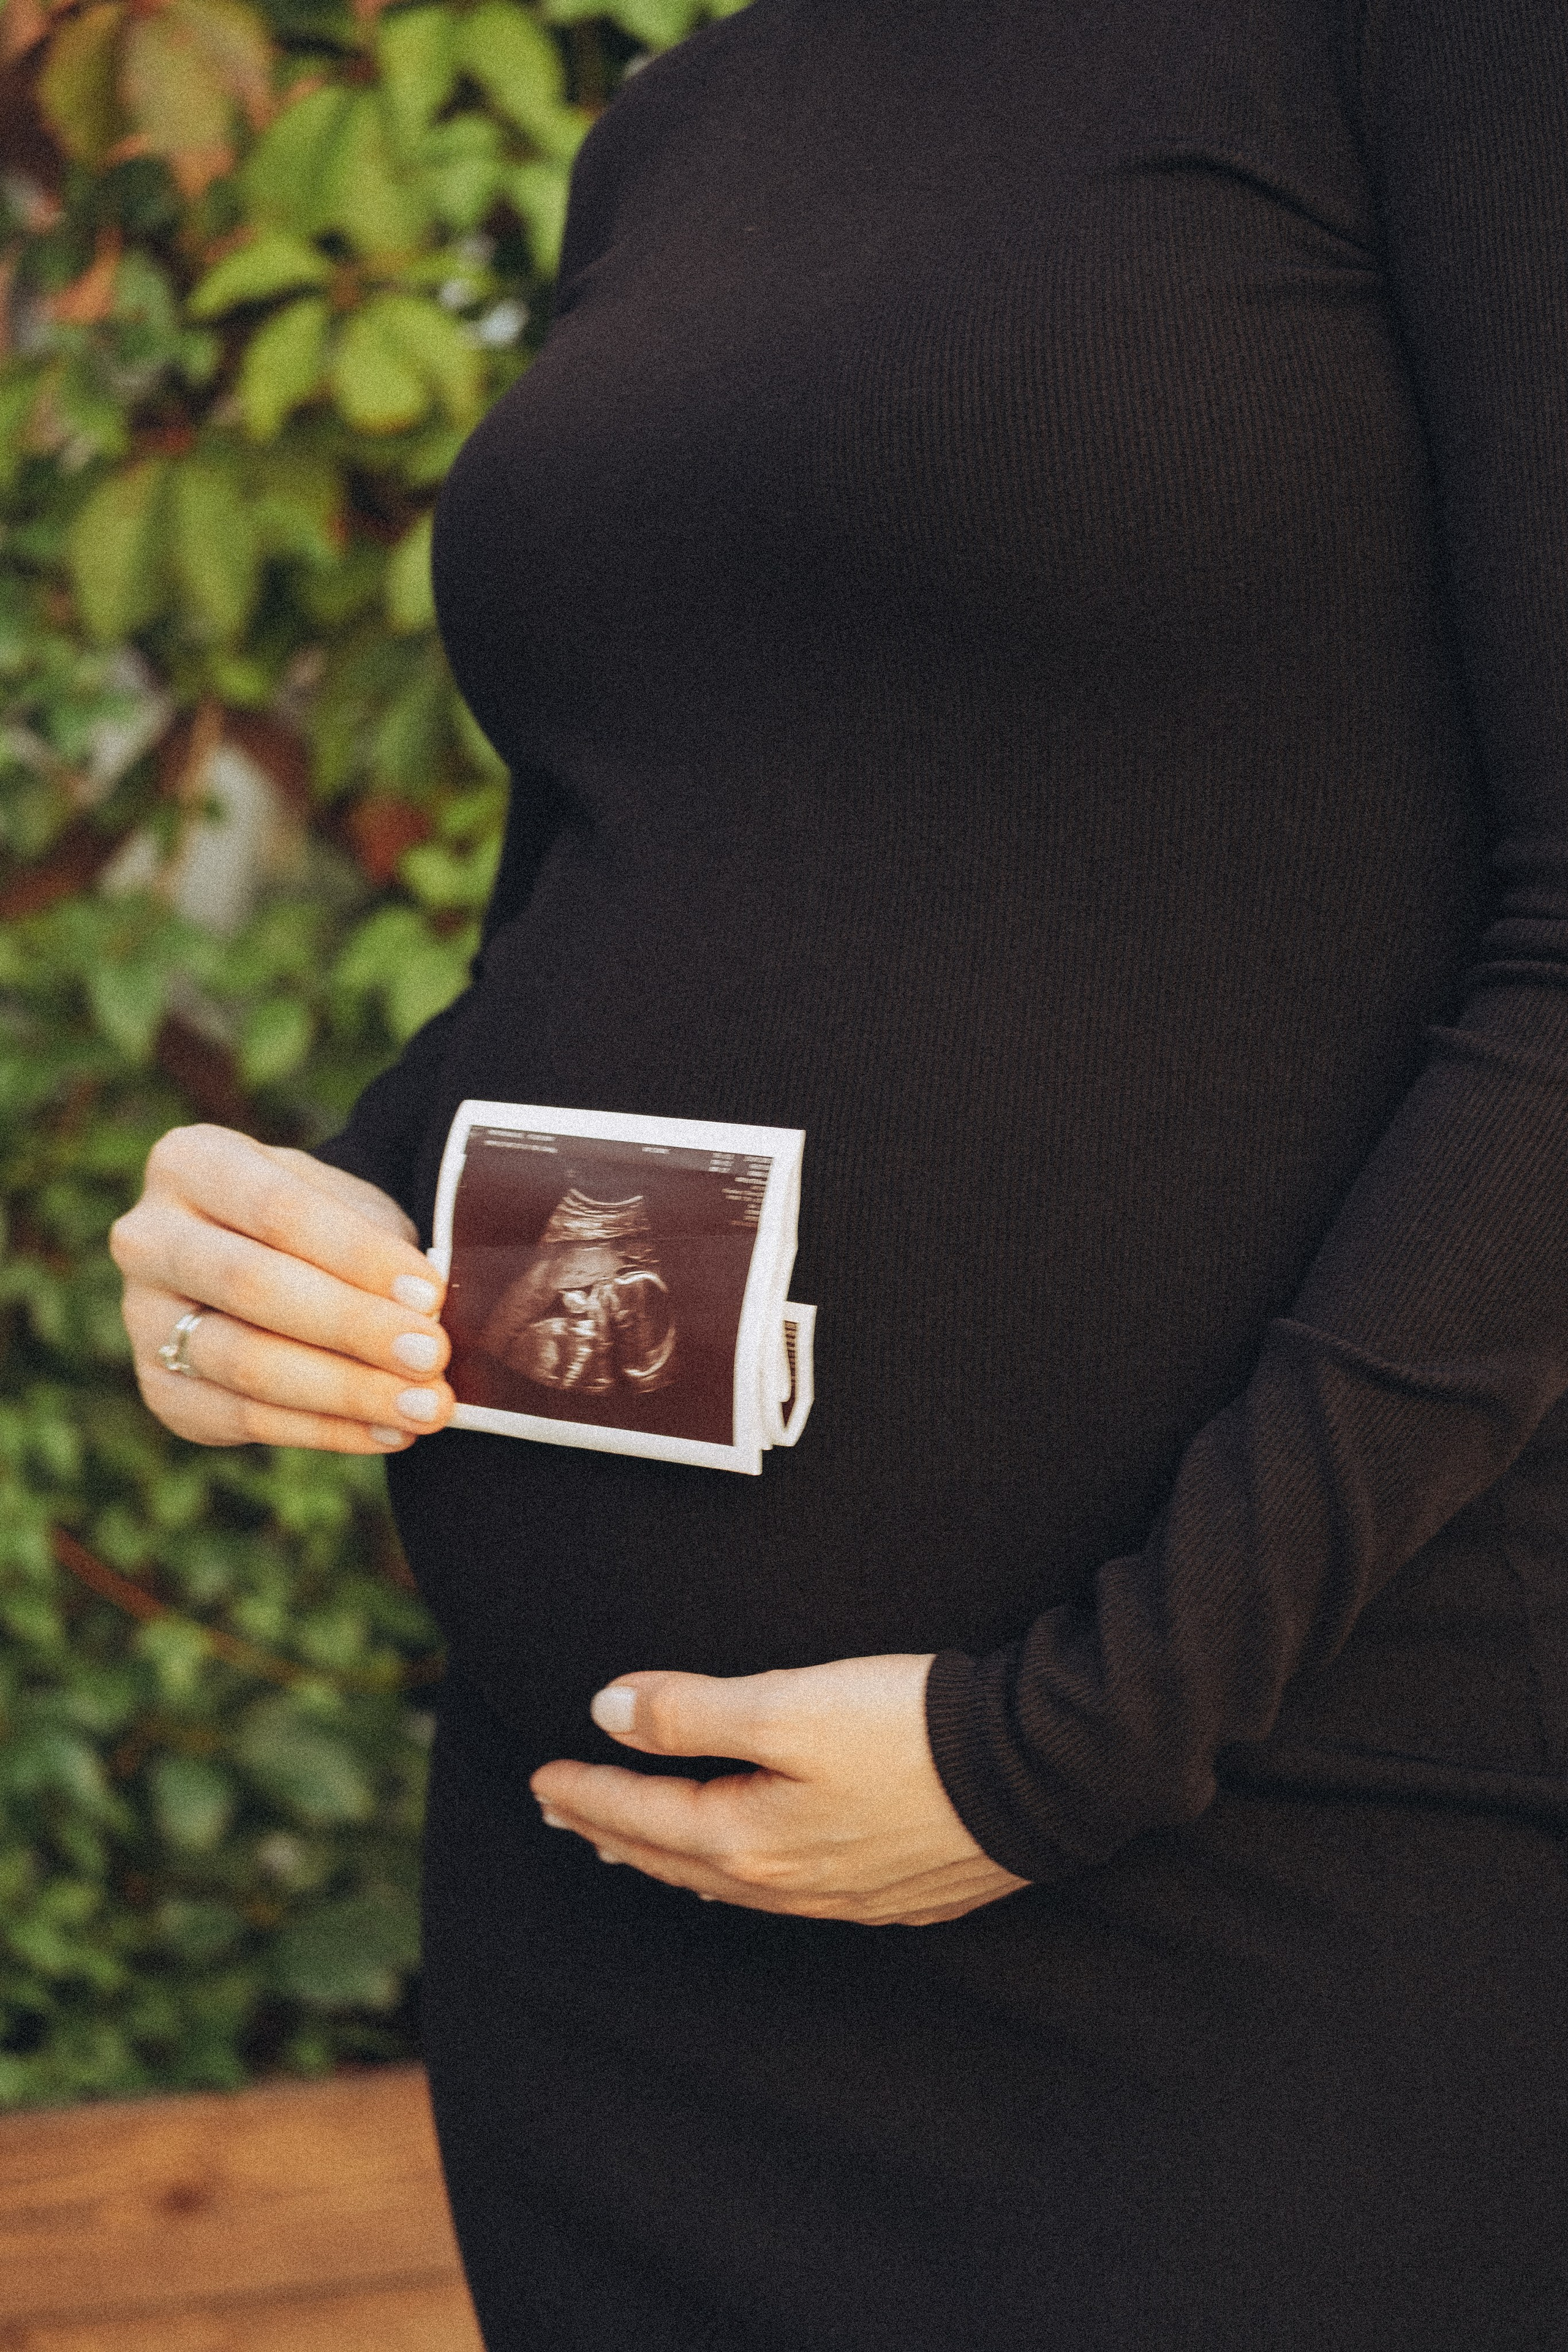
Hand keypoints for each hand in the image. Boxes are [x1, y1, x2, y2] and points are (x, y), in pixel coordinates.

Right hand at [111, 1124, 454, 1453]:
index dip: (357, 1255)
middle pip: (252, 1285)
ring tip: (425, 1406)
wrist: (270, 1262)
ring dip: (346, 1391)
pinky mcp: (161, 1390)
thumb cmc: (319, 1226)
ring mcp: (143, 1318)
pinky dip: (326, 1431)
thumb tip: (426, 1313)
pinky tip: (389, 1432)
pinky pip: (244, 1419)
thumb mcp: (347, 1206)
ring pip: (245, 1362)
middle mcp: (148, 1238)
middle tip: (431, 1355)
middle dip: (353, 1326)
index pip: (277, 1209)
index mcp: (191, 1163)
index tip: (430, 1294)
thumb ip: (377, 1247)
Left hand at [530, 1653, 1029, 1925]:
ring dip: (669, 1858)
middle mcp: (789, 1882)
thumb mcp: (789, 1704)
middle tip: (566, 1810)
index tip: (543, 1775)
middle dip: (613, 1831)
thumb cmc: (912, 1732)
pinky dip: (737, 1874)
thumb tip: (608, 1712)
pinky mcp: (891, 1889)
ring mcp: (842, 1895)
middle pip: (676, 1859)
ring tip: (631, 1843)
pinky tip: (743, 1864)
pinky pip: (783, 1892)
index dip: (588, 1791)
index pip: (644, 1818)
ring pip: (727, 1883)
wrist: (1035, 1772)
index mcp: (752, 1839)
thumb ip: (692, 1711)